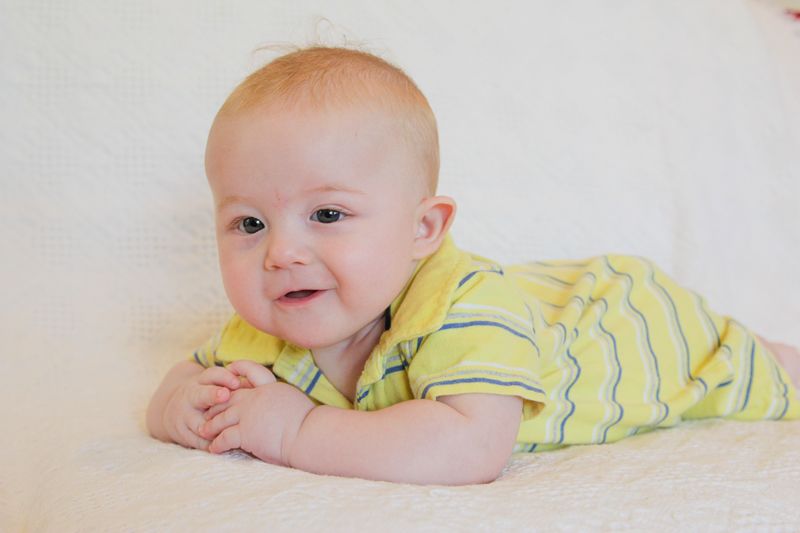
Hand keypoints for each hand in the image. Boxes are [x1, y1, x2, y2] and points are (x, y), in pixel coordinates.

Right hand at [161, 365, 242, 449]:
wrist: (176, 412)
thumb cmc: (208, 397)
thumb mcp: (217, 385)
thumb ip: (237, 385)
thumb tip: (262, 384)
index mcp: (202, 381)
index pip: (212, 375)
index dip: (224, 378)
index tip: (237, 383)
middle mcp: (190, 395)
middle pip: (200, 395)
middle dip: (212, 395)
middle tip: (225, 395)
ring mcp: (184, 415)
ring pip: (197, 422)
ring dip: (212, 427)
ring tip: (227, 429)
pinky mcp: (182, 433)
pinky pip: (198, 440)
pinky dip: (211, 443)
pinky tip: (223, 445)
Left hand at [198, 360, 315, 464]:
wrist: (308, 435)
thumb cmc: (308, 423)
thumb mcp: (294, 401)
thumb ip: (281, 400)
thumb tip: (278, 407)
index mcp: (270, 387)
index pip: (251, 373)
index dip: (238, 371)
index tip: (229, 374)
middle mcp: (256, 397)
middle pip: (229, 398)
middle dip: (216, 406)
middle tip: (207, 413)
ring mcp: (248, 413)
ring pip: (222, 418)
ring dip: (211, 426)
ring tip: (204, 432)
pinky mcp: (245, 431)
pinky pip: (224, 438)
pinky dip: (217, 444)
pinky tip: (214, 450)